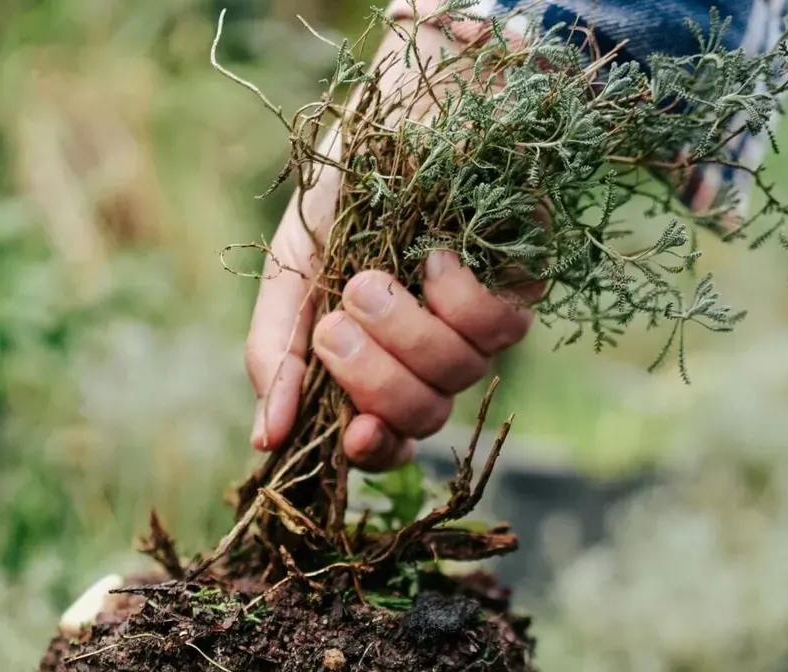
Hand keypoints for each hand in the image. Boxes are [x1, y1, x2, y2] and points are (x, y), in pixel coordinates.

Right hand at [244, 26, 538, 472]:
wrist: (399, 104)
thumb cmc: (342, 193)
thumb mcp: (292, 270)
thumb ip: (275, 353)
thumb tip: (266, 439)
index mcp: (374, 367)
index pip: (388, 442)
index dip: (377, 451)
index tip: (356, 435)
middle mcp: (429, 358)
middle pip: (421, 418)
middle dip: (377, 383)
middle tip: (337, 326)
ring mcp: (476, 327)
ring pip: (457, 376)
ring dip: (406, 335)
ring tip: (369, 280)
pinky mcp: (521, 287)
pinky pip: (500, 329)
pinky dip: (459, 300)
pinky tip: (434, 259)